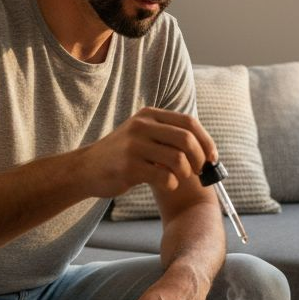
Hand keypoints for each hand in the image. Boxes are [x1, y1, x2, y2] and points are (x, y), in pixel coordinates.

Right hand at [78, 107, 216, 198]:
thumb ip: (168, 136)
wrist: (86, 169)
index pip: (189, 122)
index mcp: (149, 115)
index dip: (206, 141)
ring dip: (185, 173)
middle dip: (200, 159)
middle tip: (199, 171)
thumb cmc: (121, 155)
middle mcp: (142, 126)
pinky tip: (164, 184)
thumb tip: (205, 150)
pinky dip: (171, 184)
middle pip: (187, 139)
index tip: (212, 158)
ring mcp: (134, 146)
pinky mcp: (129, 167)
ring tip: (178, 178)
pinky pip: (165, 177)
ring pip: (178, 160)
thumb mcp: (142, 135)